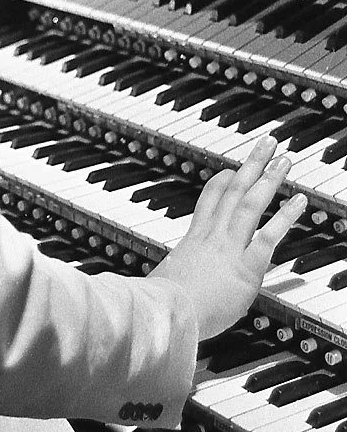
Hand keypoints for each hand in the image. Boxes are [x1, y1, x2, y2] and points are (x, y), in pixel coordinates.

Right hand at [149, 135, 306, 339]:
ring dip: (269, 179)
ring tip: (284, 159)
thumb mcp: (161, 282)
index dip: (220, 183)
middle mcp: (211, 236)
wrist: (166, 312)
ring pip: (250, 203)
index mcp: (192, 241)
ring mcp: (228, 247)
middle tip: (266, 145)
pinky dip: (285, 217)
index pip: (208, 203)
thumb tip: (162, 285)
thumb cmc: (158, 305)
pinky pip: (268, 235)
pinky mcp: (245, 267)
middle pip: (233, 191)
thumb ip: (169, 278)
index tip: (230, 169)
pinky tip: (299, 202)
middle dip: (251, 165)